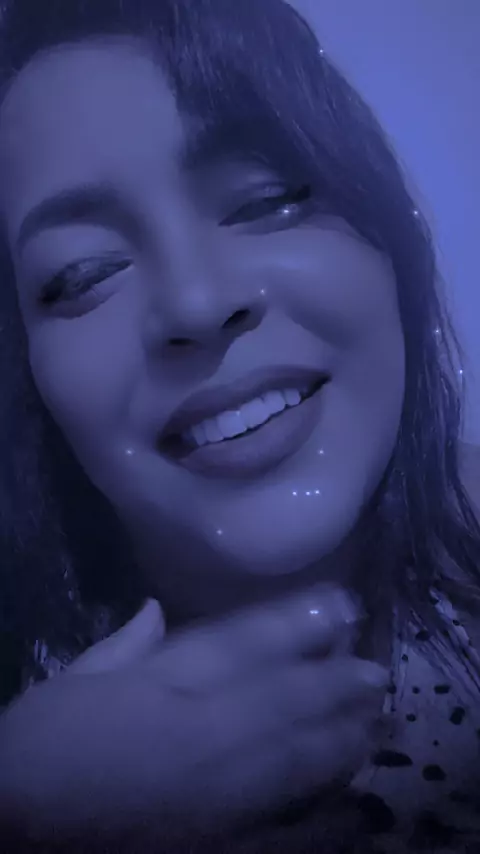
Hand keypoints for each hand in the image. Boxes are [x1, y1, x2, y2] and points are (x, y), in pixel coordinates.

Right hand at [0, 587, 387, 849]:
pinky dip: (320, 802)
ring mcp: (213, 796)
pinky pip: (281, 821)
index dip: (296, 623)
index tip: (339, 603)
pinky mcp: (216, 841)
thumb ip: (121, 648)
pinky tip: (346, 785)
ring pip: (293, 758)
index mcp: (160, 691)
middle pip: (282, 701)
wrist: (18, 838)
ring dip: (340, 733)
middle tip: (378, 666)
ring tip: (375, 714)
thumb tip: (157, 611)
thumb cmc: (35, 755)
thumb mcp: (68, 685)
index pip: (242, 648)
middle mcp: (198, 737)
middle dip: (336, 680)